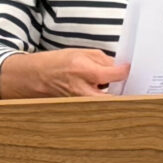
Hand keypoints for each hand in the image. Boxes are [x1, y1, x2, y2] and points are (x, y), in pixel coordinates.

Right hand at [0, 48, 124, 98]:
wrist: (33, 77)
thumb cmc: (56, 62)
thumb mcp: (80, 53)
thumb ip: (102, 60)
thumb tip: (119, 67)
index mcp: (83, 70)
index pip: (114, 75)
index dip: (125, 72)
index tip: (128, 69)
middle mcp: (81, 89)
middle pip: (112, 97)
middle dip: (123, 92)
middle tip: (129, 86)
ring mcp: (79, 102)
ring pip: (104, 105)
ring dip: (113, 99)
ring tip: (117, 92)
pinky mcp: (77, 110)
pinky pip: (95, 108)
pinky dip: (102, 103)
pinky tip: (104, 98)